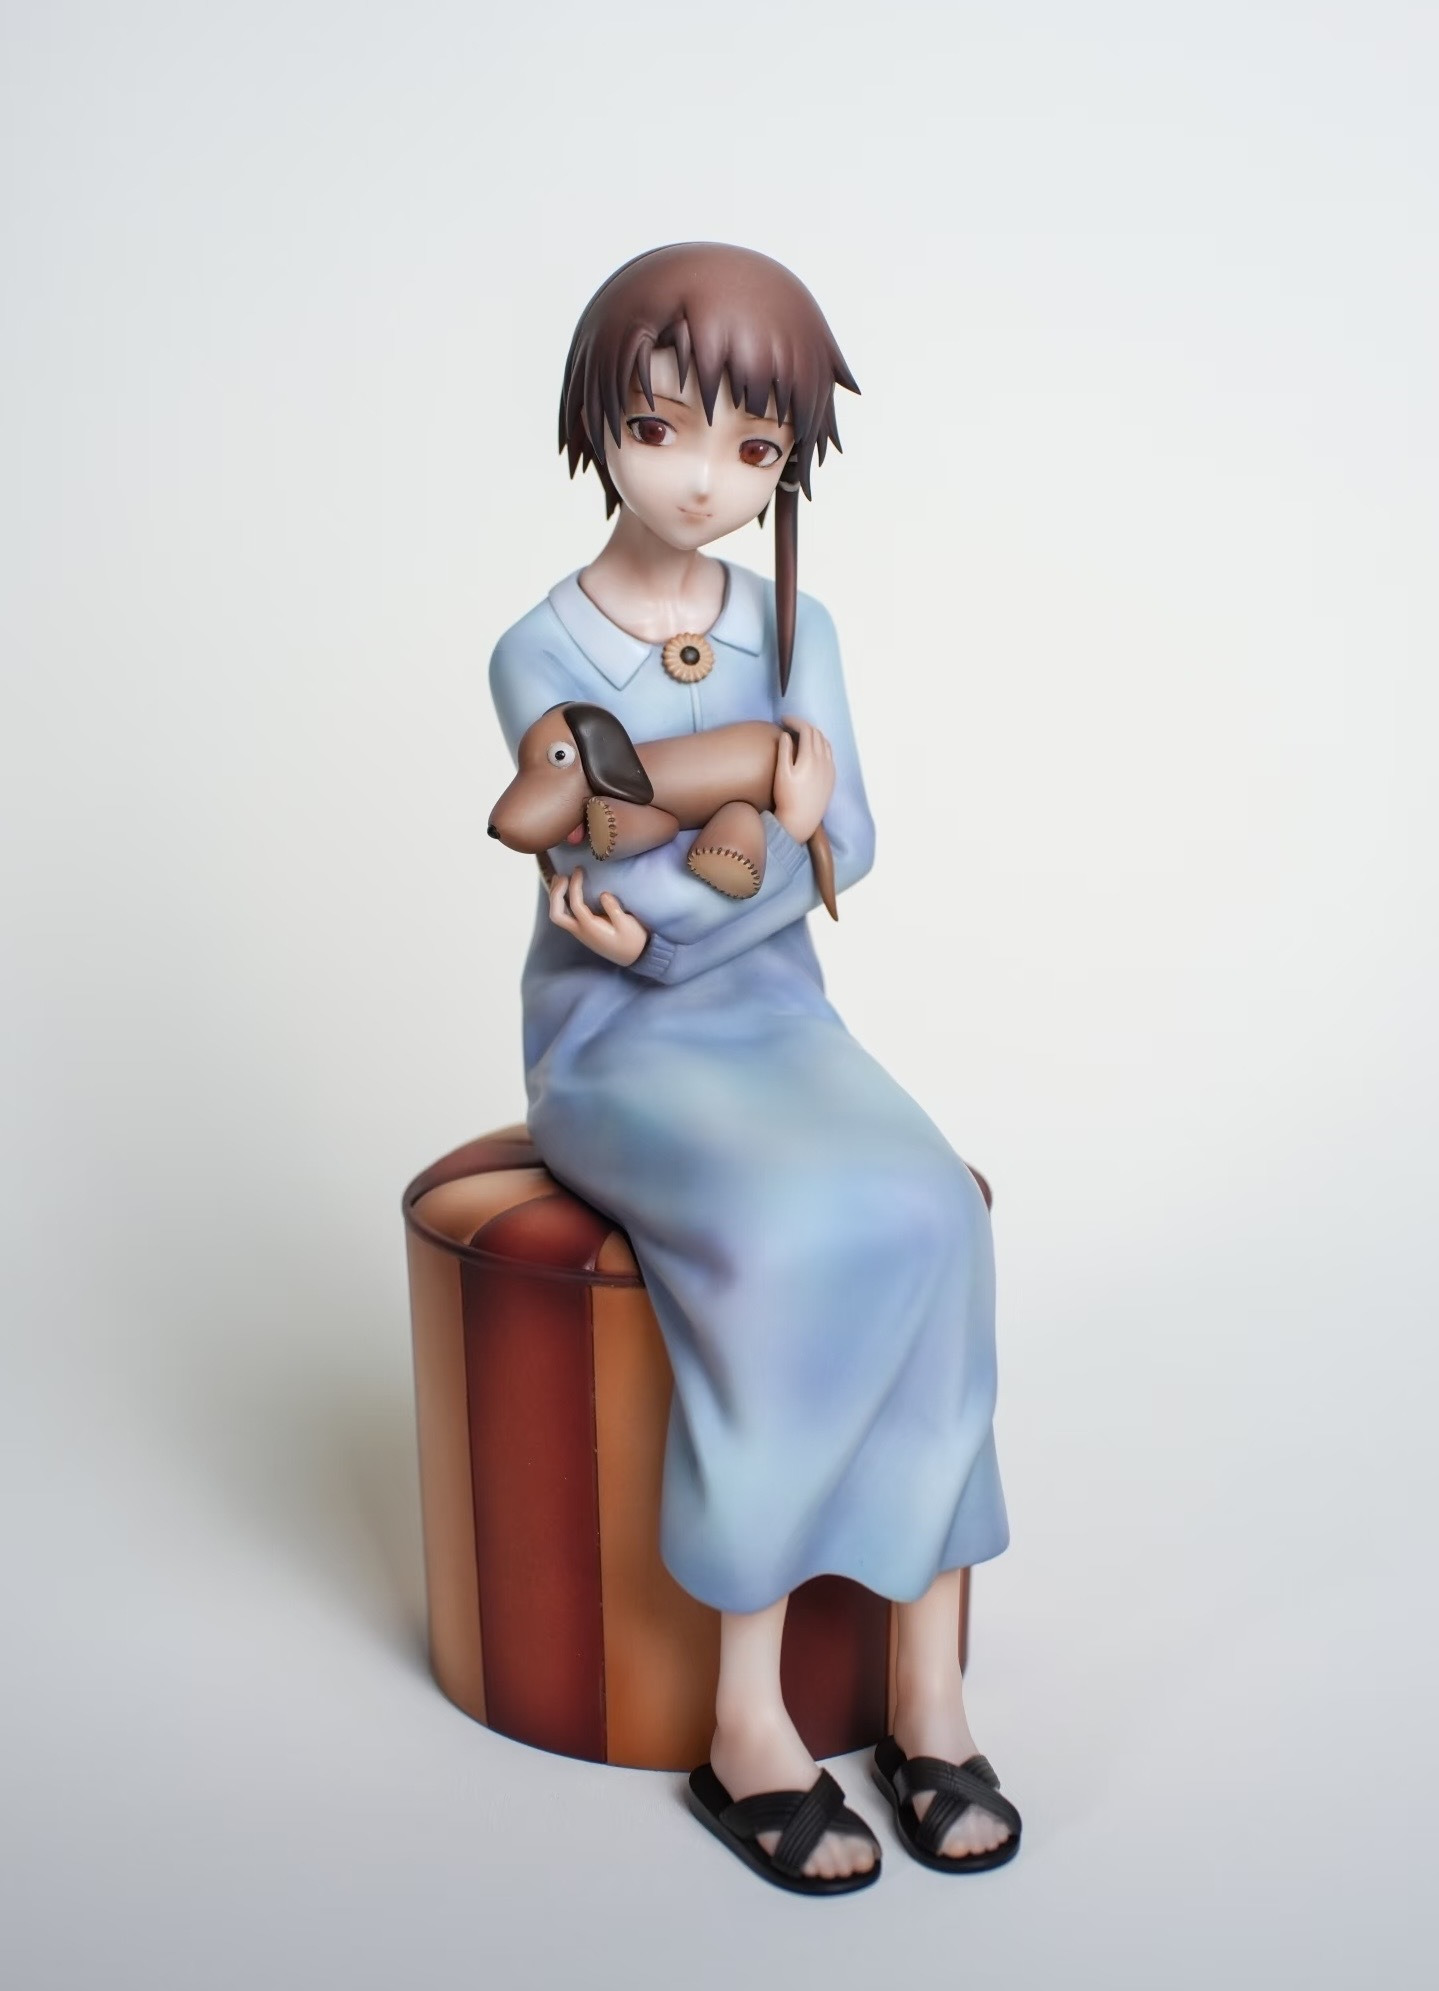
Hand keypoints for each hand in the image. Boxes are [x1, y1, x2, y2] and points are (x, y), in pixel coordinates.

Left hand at [548, 865, 649, 966]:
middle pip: (556, 914)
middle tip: (563, 875)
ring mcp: (580, 932)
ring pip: (558, 916)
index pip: (575, 905)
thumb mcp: (627, 924)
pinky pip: (565, 915)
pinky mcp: (583, 930)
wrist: (636, 957)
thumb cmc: (633, 940)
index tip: (579, 870)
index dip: (574, 885)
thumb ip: (614, 909)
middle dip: (556, 894)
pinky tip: (565, 890)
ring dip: (555, 897)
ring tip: (559, 878)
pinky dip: (561, 901)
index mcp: (591, 929)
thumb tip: (603, 894)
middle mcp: (581, 931)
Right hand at [773, 716, 834, 844]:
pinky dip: (821, 745)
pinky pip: (829, 754)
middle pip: (816, 734)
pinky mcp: (831, 777)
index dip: (794, 721)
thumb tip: (785, 734)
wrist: (801, 820)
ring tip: (800, 734)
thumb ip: (784, 751)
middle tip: (789, 725)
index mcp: (810, 757)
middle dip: (803, 725)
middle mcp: (824, 760)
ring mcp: (830, 769)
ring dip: (813, 734)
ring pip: (825, 742)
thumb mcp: (782, 774)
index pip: (806, 730)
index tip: (782, 720)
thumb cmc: (787, 798)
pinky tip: (812, 749)